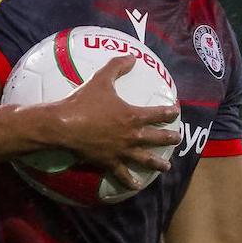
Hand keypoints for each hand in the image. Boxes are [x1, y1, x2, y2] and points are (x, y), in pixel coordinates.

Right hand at [46, 55, 181, 188]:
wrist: (64, 125)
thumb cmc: (83, 102)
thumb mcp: (101, 80)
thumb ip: (117, 66)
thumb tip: (132, 57)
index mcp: (133, 116)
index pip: (158, 114)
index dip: (169, 112)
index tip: (176, 112)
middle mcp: (132, 135)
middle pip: (157, 137)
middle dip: (169, 138)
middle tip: (178, 139)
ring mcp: (122, 151)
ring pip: (145, 159)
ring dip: (158, 163)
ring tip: (166, 167)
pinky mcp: (109, 162)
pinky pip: (122, 174)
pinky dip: (130, 181)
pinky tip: (136, 186)